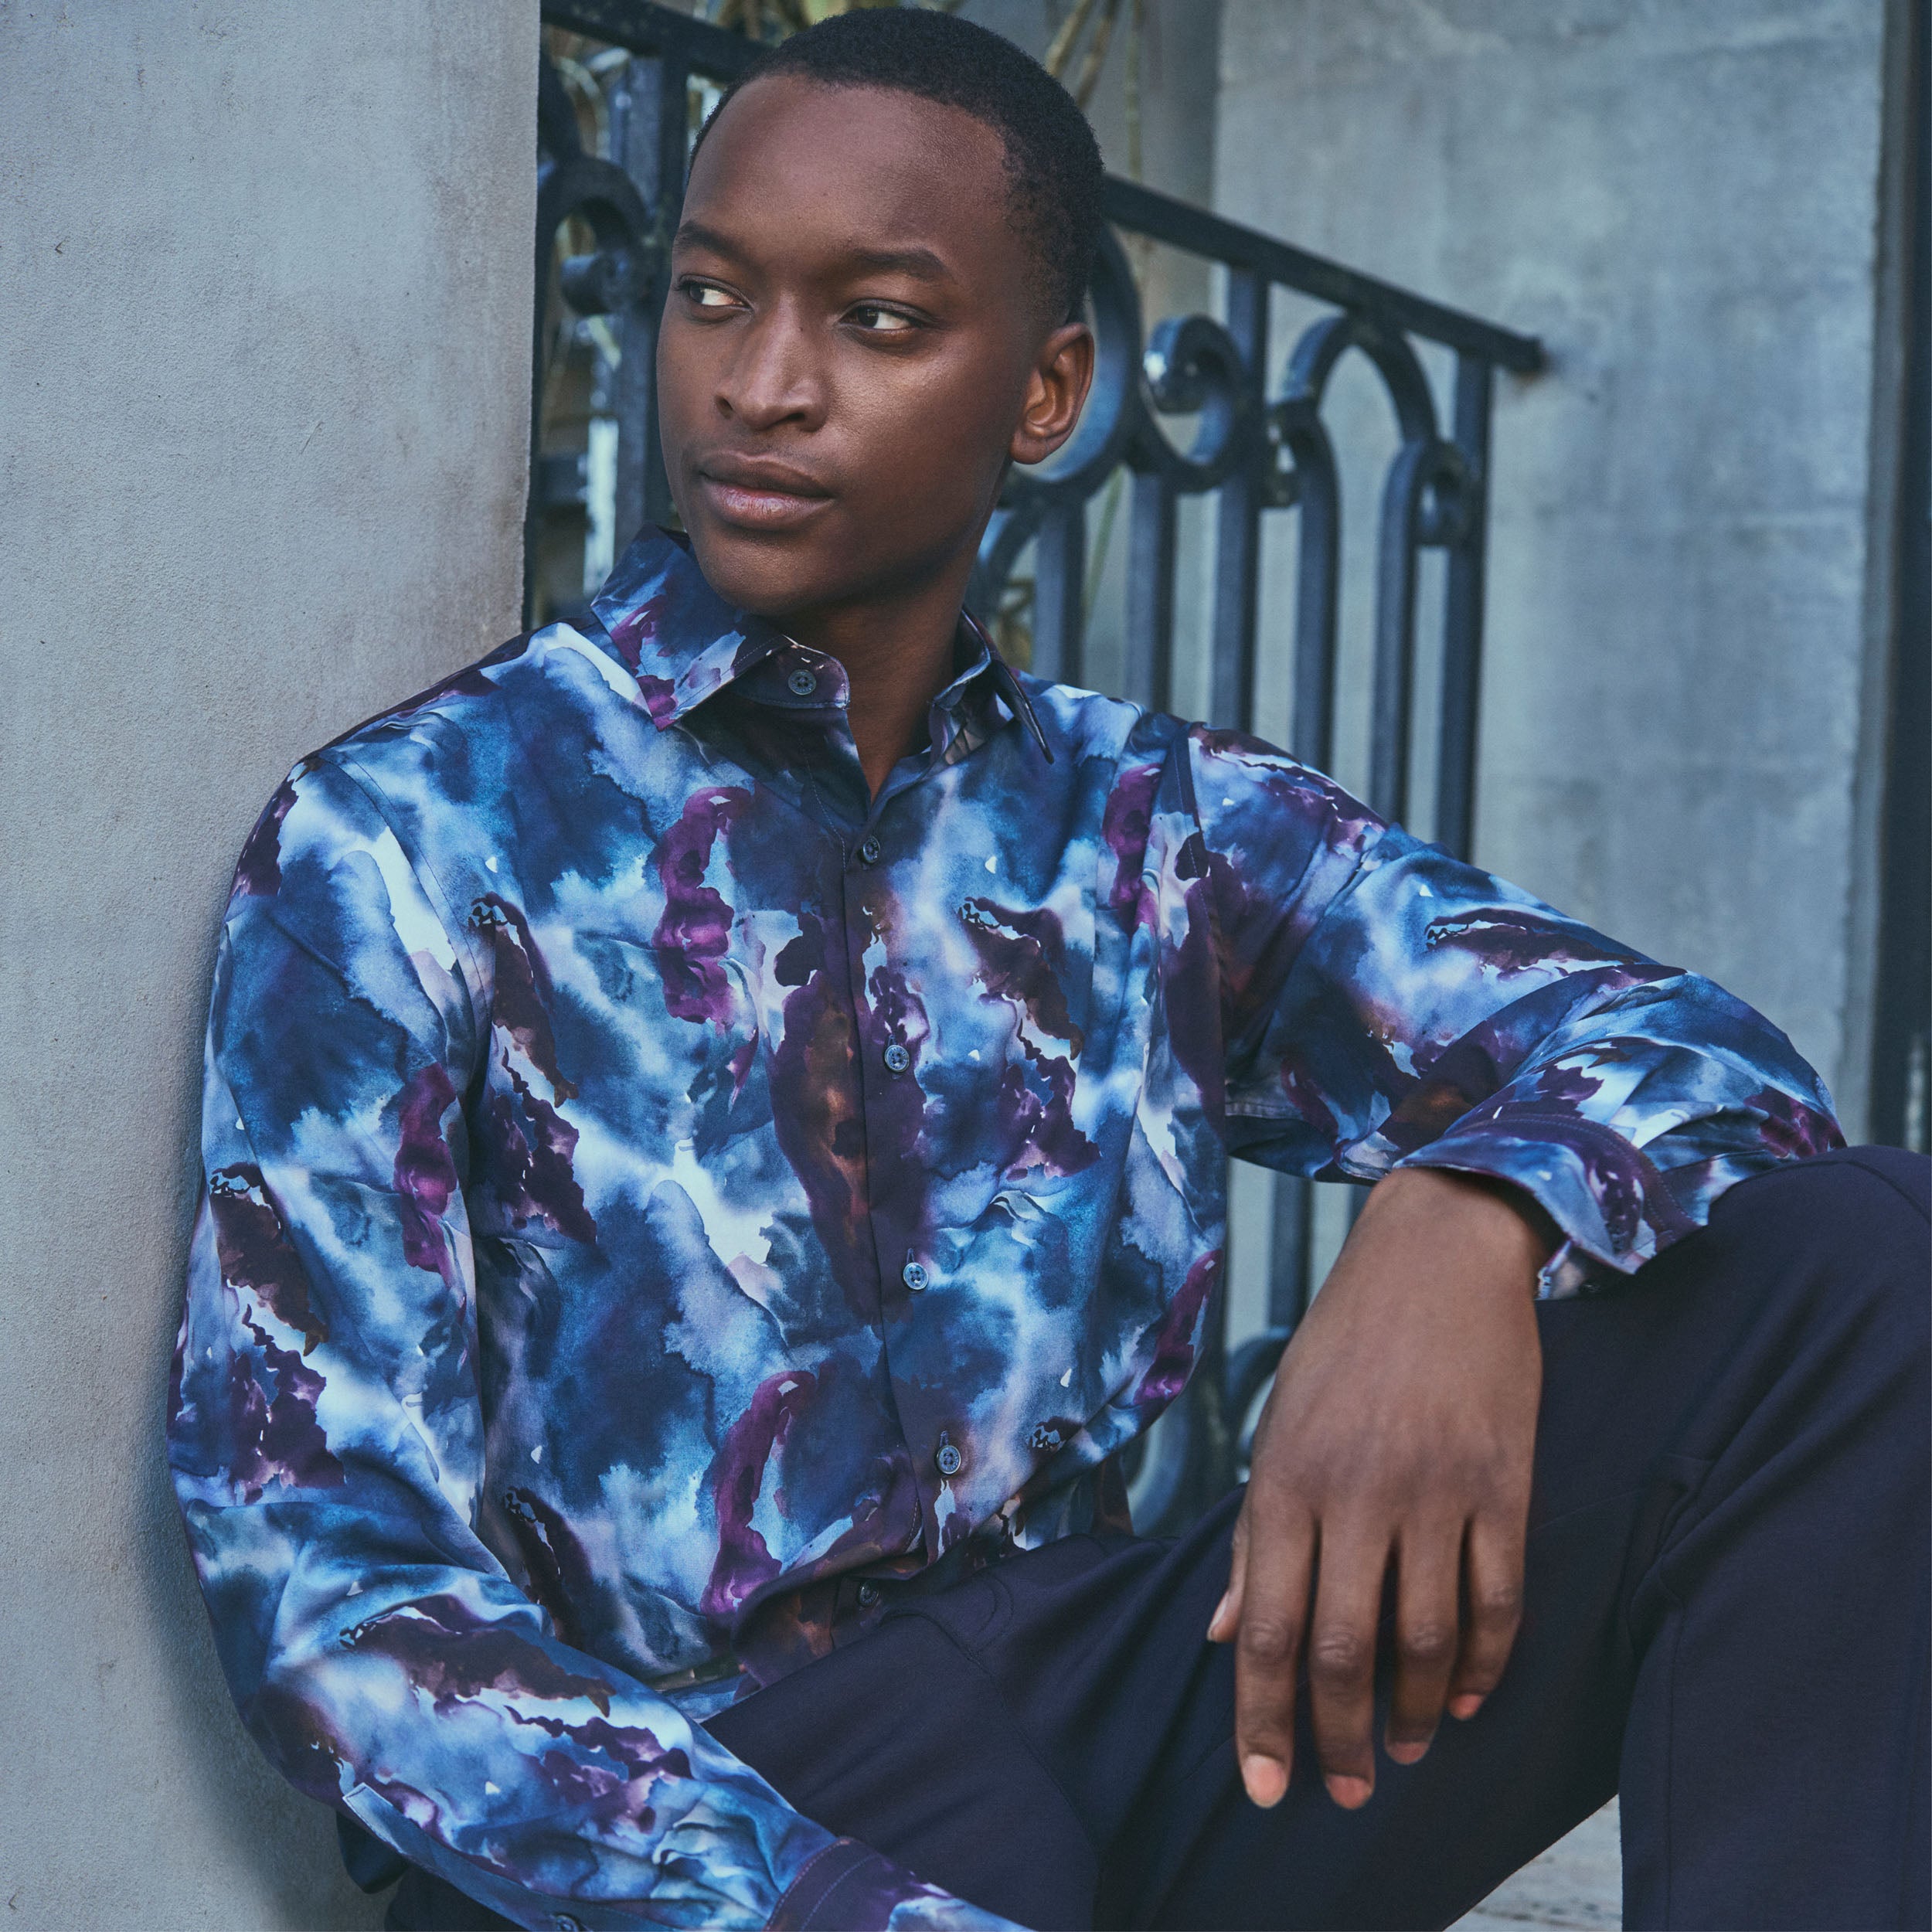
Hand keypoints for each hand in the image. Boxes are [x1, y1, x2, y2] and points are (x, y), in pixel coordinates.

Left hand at [1208, 1167, 1552, 1810]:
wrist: (1436, 1254)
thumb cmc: (1343, 1344)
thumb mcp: (1277, 1424)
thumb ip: (1254, 1533)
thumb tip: (1225, 1634)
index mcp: (1287, 1478)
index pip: (1267, 1626)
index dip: (1262, 1717)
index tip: (1266, 1788)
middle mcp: (1357, 1491)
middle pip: (1342, 1648)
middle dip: (1337, 1737)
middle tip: (1343, 1793)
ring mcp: (1436, 1489)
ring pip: (1425, 1638)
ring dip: (1411, 1713)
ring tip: (1401, 1752)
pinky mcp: (1505, 1484)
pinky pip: (1499, 1599)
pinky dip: (1483, 1665)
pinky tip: (1465, 1700)